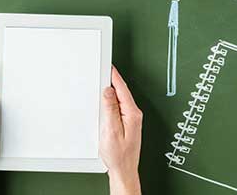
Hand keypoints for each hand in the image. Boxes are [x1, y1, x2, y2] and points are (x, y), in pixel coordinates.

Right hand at [100, 66, 142, 194]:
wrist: (123, 170)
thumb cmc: (118, 155)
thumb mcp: (110, 130)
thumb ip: (110, 109)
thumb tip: (108, 91)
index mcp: (132, 114)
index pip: (122, 89)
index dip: (114, 76)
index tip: (108, 66)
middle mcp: (134, 115)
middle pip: (122, 92)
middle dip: (112, 81)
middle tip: (103, 71)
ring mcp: (131, 120)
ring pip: (120, 100)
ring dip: (112, 92)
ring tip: (103, 83)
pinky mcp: (127, 124)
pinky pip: (119, 108)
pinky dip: (112, 102)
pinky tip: (106, 101)